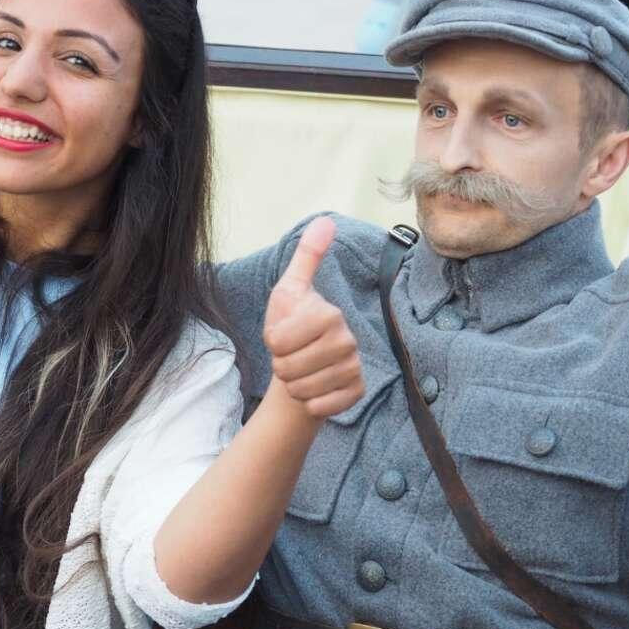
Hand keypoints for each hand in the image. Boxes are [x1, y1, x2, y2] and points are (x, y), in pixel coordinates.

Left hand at [263, 217, 363, 418]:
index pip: (280, 340)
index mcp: (329, 314)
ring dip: (293, 384)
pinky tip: (314, 391)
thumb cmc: (293, 325)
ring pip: (302, 389)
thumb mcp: (290, 289)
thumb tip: (325, 220)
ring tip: (300, 371)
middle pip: (288, 367)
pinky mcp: (355, 392)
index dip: (272, 342)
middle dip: (280, 365)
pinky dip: (309, 403)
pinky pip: (320, 407)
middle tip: (291, 356)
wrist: (306, 365)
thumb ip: (306, 257)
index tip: (282, 335)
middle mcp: (347, 341)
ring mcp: (354, 367)